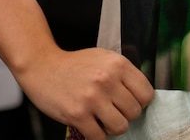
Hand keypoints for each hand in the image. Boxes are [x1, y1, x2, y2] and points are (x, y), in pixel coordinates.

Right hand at [18, 47, 153, 139]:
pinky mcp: (77, 114)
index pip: (147, 93)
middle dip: (125, 115)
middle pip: (135, 112)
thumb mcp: (105, 58)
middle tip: (113, 111)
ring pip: (121, 127)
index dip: (140, 102)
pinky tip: (91, 126)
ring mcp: (92, 98)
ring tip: (102, 119)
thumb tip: (141, 95)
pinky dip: (97, 136)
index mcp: (118, 64)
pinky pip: (99, 137)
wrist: (42, 66)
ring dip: (112, 127)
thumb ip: (123, 74)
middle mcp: (107, 80)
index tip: (130, 102)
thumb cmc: (74, 64)